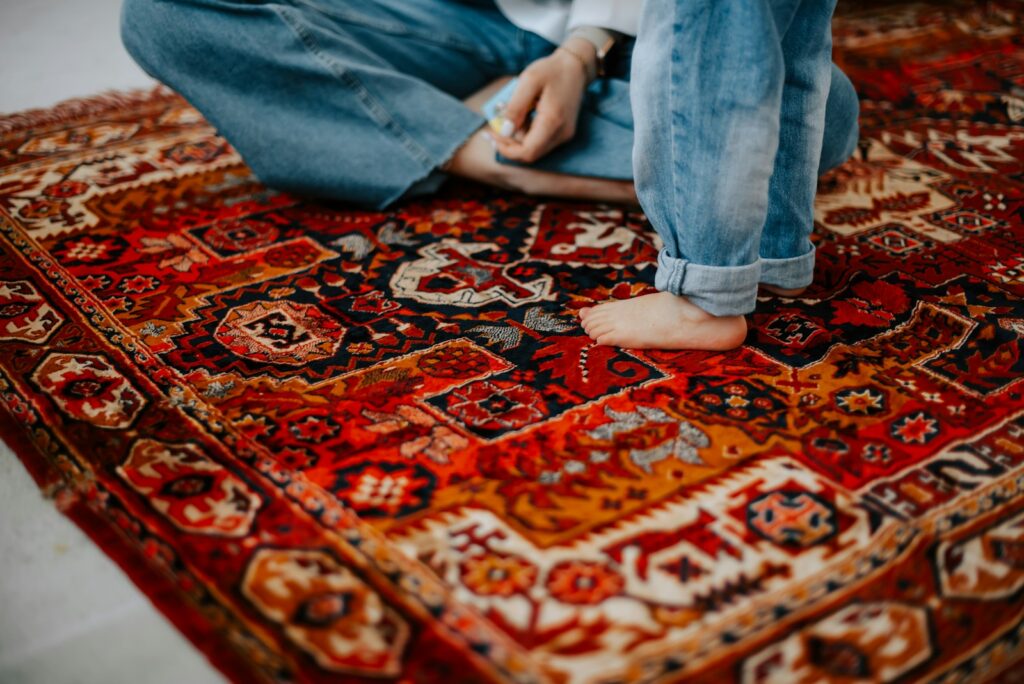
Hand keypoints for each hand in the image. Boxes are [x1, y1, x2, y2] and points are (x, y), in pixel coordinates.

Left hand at [494, 39, 594, 163]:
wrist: (576, 67)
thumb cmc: (552, 70)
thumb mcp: (529, 80)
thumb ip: (515, 106)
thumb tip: (504, 131)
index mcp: (553, 122)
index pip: (528, 152)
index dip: (507, 149)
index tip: (492, 135)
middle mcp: (561, 133)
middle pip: (530, 154)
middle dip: (509, 146)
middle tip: (493, 131)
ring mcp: (564, 134)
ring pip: (534, 149)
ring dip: (517, 140)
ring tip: (506, 118)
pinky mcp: (563, 132)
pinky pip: (540, 142)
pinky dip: (526, 135)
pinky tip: (520, 118)